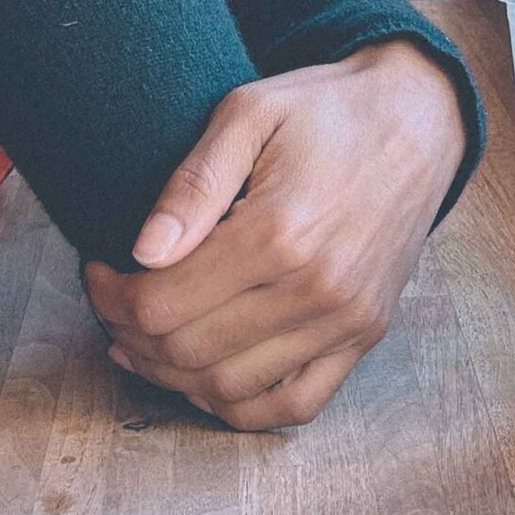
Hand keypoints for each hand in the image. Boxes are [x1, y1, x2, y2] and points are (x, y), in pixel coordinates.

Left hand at [84, 38, 466, 430]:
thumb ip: (193, 184)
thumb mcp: (249, 112)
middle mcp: (317, 289)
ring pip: (233, 389)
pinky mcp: (366, 335)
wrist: (417, 117)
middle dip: (131, 335)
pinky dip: (240, 406)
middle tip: (112, 301)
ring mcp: (346, 321)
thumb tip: (143, 253)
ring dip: (172, 376)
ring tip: (144, 339)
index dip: (111, 296)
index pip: (164, 302)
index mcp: (279, 231)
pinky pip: (296, 404)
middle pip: (189, 352)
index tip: (96, 268)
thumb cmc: (324, 108)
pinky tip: (205, 378)